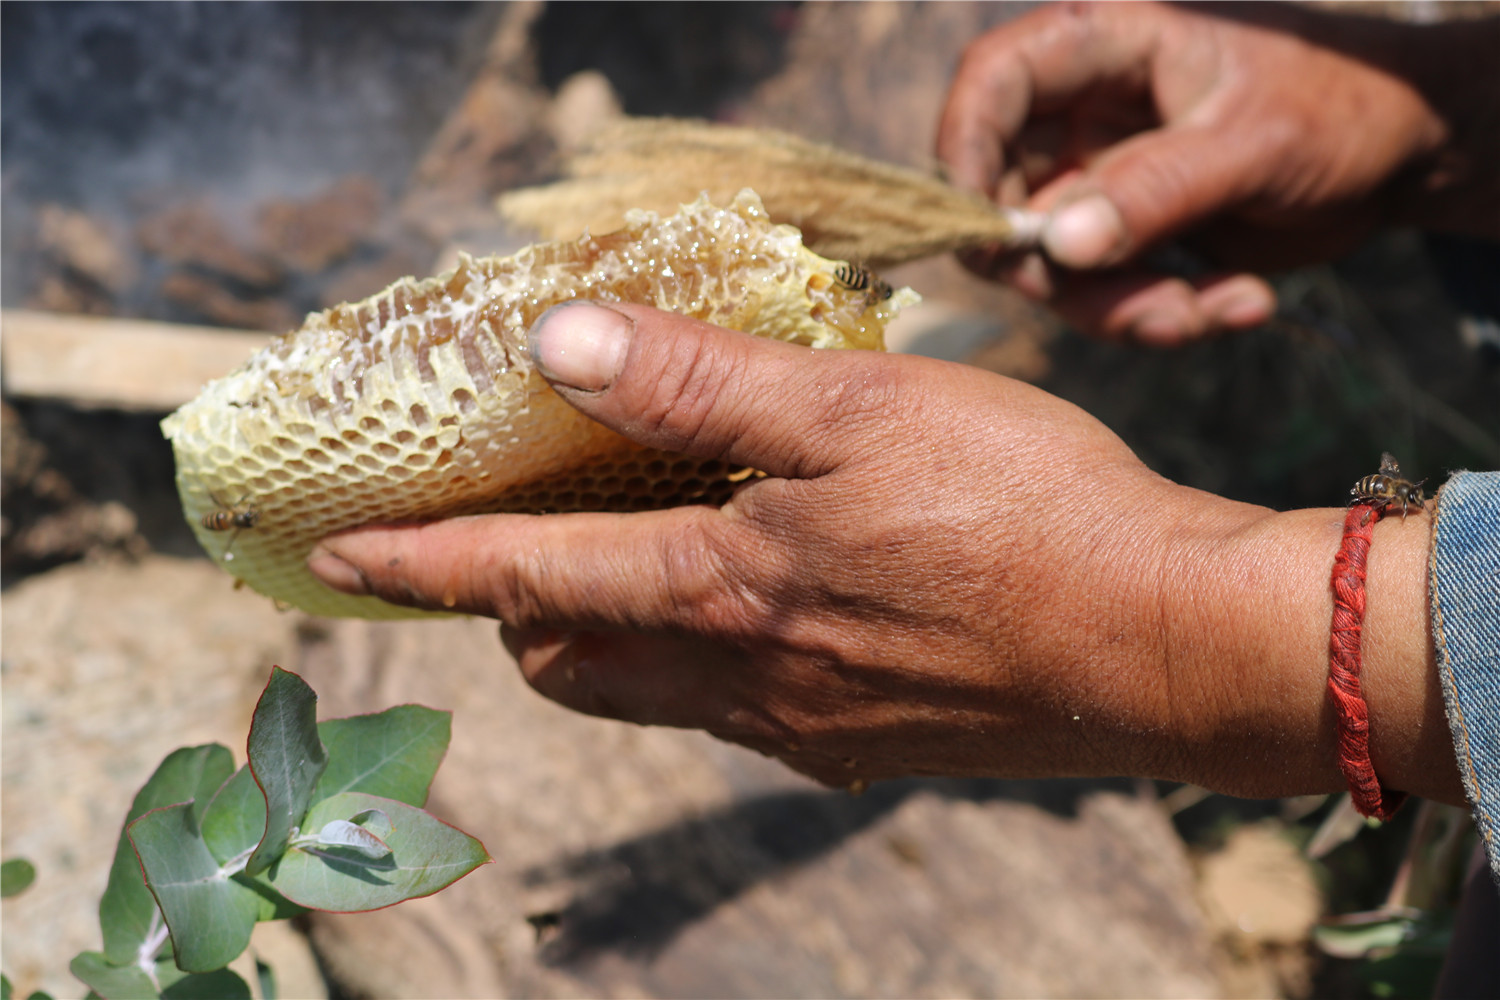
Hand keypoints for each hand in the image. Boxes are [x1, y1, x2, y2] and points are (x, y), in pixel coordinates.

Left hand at [308, 302, 1457, 800]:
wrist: (1162, 646)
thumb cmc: (1022, 508)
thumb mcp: (853, 408)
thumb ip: (697, 383)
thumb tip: (563, 348)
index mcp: (722, 593)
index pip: (525, 582)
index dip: (424, 567)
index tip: (344, 560)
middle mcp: (743, 682)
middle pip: (572, 662)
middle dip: (513, 612)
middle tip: (508, 548)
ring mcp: (804, 730)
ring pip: (653, 695)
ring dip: (607, 639)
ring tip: (625, 569)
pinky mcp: (866, 750)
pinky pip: (737, 715)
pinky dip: (702, 663)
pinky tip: (761, 611)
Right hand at [936, 2, 1490, 343]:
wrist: (1404, 154)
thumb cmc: (1340, 105)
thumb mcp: (1253, 144)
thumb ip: (1155, 190)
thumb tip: (1056, 247)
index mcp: (1106, 49)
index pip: (994, 81)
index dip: (964, 147)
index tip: (980, 229)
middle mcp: (1084, 116)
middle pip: (1002, 196)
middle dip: (1056, 270)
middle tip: (1123, 305)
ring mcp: (1101, 180)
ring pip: (1051, 266)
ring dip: (1122, 309)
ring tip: (1210, 310)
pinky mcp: (1128, 237)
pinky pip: (1102, 296)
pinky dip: (1160, 316)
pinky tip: (1236, 302)